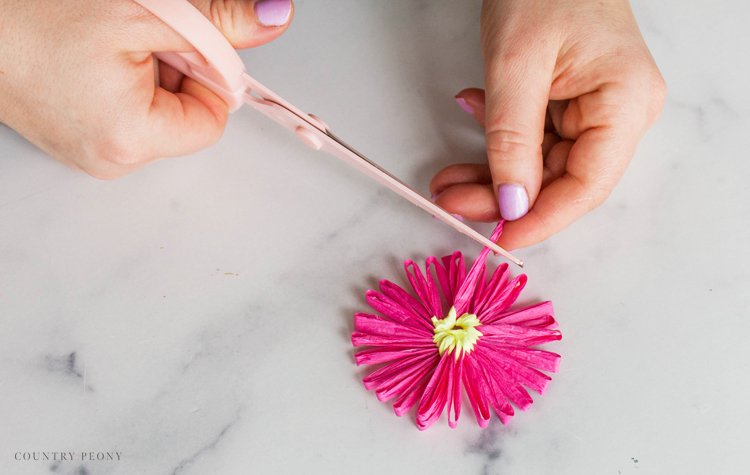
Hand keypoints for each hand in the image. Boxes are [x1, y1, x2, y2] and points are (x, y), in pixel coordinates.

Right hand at [0, 0, 292, 178]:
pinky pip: (123, 111)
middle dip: (173, 69)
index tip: (183, 42)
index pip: (212, 119)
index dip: (207, 74)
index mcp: (130, 139)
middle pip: (184, 116)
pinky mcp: (73, 139)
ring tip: (103, 44)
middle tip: (133, 36)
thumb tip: (273, 18)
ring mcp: (89, 153)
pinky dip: (121, 80)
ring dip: (146, 70)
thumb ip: (219, 21)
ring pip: (154, 111)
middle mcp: (110, 160)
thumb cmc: (28, 13)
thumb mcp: (144, 10)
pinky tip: (89, 57)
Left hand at [430, 0, 665, 249]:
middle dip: (501, 194)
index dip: (541, 220)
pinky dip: (498, 140)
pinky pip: (534, 136)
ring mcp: (597, 106)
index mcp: (625, 104)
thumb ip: (512, 139)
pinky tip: (470, 119)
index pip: (586, 187)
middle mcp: (620, 111)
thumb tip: (513, 202)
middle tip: (452, 203)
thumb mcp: (516, 65)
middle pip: (560, 179)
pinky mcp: (571, 98)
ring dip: (491, 171)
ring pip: (541, 163)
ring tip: (447, 180)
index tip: (498, 239)